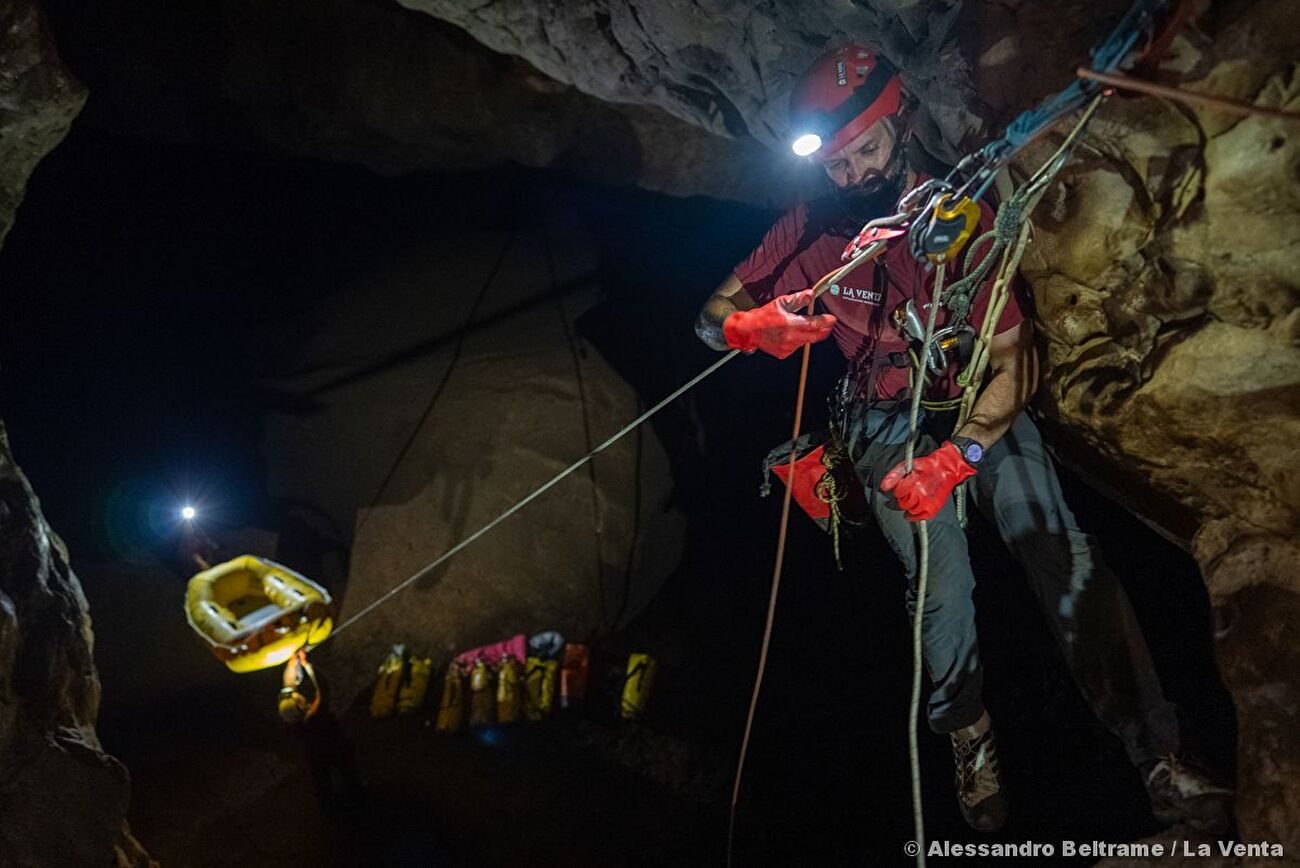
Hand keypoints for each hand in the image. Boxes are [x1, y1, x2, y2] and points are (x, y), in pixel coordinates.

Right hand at [722, 289, 836, 359]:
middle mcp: (791, 337)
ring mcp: (788, 347)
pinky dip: (797, 340)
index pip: (815, 324)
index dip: (826, 321)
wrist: (749, 330)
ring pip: (806, 341)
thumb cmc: (763, 316)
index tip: (832, 319)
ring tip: (801, 327)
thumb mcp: (781, 303)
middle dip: (824, 330)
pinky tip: (789, 335)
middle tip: (827, 325)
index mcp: (791, 323)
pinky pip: (796, 347)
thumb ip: (798, 299)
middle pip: (815, 336)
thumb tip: (811, 294)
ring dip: (808, 334)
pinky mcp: (784, 353)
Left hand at [879, 441, 976, 521]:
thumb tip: (884, 487)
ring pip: (910, 511)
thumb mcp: (908, 465)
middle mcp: (920, 494)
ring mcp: (928, 503)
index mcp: (913, 483)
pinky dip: (914, 516)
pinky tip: (913, 511)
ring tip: (912, 499)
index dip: (899, 489)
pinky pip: (920, 517)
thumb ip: (894, 475)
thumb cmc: (928, 465)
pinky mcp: (934, 509)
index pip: (898, 493)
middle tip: (908, 493)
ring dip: (909, 506)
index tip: (902, 487)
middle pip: (902, 503)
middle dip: (903, 498)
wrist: (948, 468)